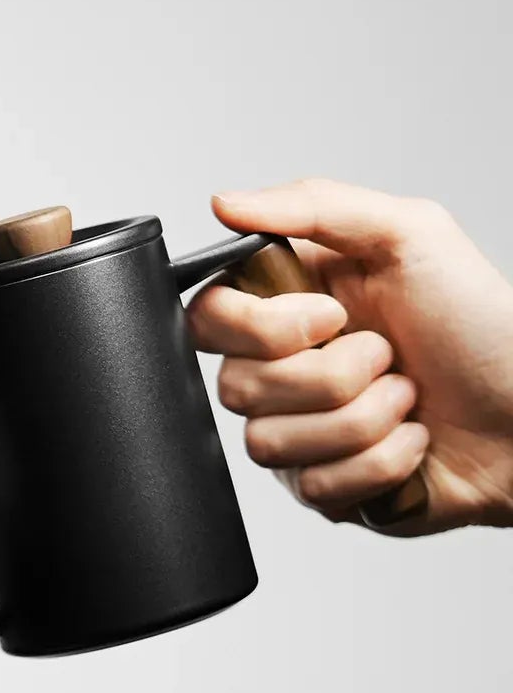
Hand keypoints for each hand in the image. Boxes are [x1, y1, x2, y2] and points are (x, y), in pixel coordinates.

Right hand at [186, 178, 512, 532]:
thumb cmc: (484, 327)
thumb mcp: (410, 235)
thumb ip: (313, 205)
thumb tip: (226, 203)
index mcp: (292, 307)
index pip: (207, 318)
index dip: (261, 328)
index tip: (329, 316)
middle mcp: (284, 373)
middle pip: (236, 388)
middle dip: (334, 376)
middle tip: (389, 357)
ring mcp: (299, 436)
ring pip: (272, 444)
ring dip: (363, 422)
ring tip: (407, 402)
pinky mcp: (323, 489)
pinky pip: (314, 488)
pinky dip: (380, 463)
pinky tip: (410, 443)